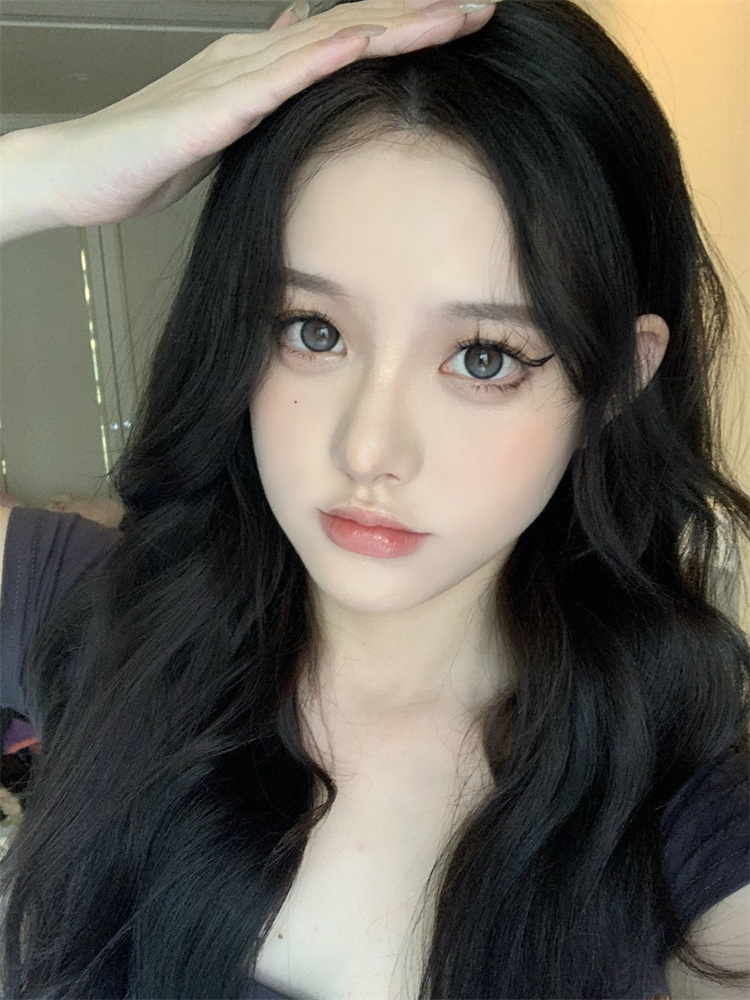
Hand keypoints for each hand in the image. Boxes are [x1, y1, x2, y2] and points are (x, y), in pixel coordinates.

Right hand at [30, 0, 497, 229]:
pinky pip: (276, 81)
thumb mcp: (227, 116)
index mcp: (265, 63)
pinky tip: (365, 42)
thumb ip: (270, 84)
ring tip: (453, 13)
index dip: (409, 24)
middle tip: (486, 4)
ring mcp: (236, 77)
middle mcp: (257, 56)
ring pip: (327, 41)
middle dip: (422, 13)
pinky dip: (322, 58)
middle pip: (354, 24)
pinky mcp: (213, 109)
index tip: (466, 19)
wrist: (85, 169)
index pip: (351, 35)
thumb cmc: (151, 151)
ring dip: (393, 25)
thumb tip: (308, 44)